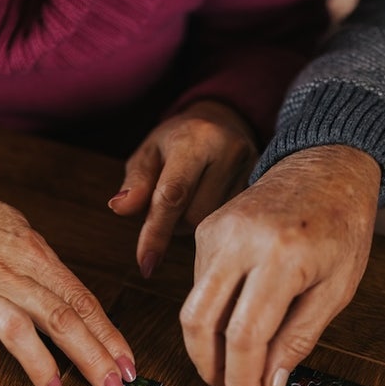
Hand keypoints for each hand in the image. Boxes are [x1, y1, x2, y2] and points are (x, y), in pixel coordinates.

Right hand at [0, 140, 136, 385]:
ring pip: (15, 326)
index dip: (108, 335)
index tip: (127, 364)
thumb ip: (47, 272)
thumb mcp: (19, 234)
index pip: (81, 300)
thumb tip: (81, 308)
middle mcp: (8, 273)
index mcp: (33, 255)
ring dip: (39, 361)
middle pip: (59, 317)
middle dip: (91, 355)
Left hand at [108, 100, 257, 278]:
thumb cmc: (175, 141)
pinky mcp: (264, 184)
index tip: (145, 264)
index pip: (172, 195)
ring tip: (192, 198)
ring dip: (193, 223)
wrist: (222, 121)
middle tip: (171, 204)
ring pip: (214, 223)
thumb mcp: (148, 153)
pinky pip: (232, 221)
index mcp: (195, 139)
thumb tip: (120, 208)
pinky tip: (210, 202)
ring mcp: (252, 168)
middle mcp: (229, 151)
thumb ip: (136, 183)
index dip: (156, 233)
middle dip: (174, 222)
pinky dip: (214, 221)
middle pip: (195, 215)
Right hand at [181, 145, 379, 385]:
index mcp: (282, 256)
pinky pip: (198, 284)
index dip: (239, 380)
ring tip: (232, 368)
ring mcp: (216, 231)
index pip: (245, 334)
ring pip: (192, 306)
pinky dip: (210, 315)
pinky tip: (233, 325)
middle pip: (200, 321)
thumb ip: (300, 338)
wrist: (325, 167)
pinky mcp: (205, 228)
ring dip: (206, 346)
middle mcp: (240, 240)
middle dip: (208, 368)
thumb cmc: (341, 227)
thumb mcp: (337, 289)